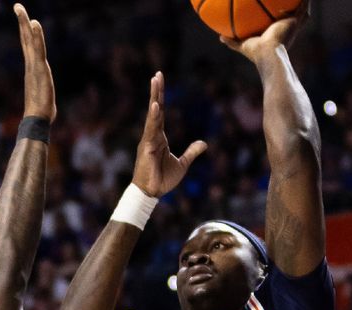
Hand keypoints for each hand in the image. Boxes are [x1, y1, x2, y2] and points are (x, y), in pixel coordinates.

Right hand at [14, 3, 55, 122]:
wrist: (37, 120)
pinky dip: (36, 35)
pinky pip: (37, 49)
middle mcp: (31, 65)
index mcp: (32, 70)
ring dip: (24, 23)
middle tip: (17, 6)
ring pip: (29, 41)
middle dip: (22, 22)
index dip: (26, 33)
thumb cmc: (41, 114)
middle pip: (25, 39)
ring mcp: (34, 66)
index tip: (23, 20)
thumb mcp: (44, 101)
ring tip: (20, 8)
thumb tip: (48, 111)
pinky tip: (34, 23)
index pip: (29, 47)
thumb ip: (44, 99)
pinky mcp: (39, 69)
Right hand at [132, 72, 206, 196]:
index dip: (160, 98)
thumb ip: (192, 152)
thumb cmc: (162, 180)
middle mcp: (151, 136)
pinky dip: (153, 117)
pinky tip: (156, 106)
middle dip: (156, 92)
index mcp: (158, 138)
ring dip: (154, 98)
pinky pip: (151, 129)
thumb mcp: (182, 164)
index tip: (160, 83)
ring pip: (152, 115)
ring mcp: (148, 140)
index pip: (160, 114)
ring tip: (155, 82)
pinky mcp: (146, 147)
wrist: (151, 193)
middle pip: (155, 109)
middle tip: (158, 74)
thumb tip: (204, 143)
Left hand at [220, 1, 308, 61]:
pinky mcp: (296, 19)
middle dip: (296, 8)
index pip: (282, 22)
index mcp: (278, 33)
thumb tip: (220, 37)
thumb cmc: (255, 53)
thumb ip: (232, 41)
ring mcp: (294, 24)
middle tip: (290, 1)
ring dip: (301, 2)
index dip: (283, 16)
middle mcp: (288, 28)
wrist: (268, 53)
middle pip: (295, 14)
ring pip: (302, 9)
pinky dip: (303, 0)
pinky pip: (302, 4)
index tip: (278, 9)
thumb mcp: (242, 45)